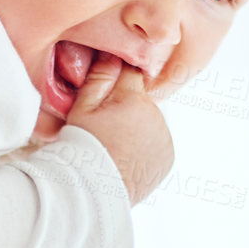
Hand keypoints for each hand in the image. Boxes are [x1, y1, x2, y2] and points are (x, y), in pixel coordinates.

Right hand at [64, 53, 172, 204]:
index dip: (114, 82)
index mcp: (134, 99)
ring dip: (136, 127)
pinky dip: (145, 147)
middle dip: (125, 107)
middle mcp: (156, 117)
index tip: (103, 96)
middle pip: (140, 100)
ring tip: (112, 145)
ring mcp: (164, 139)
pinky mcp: (167, 158)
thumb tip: (112, 55)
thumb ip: (99, 79)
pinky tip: (125, 156)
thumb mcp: (81, 109)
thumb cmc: (80, 149)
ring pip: (149, 122)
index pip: (130, 73)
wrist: (91, 192)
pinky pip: (156, 143)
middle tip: (102, 127)